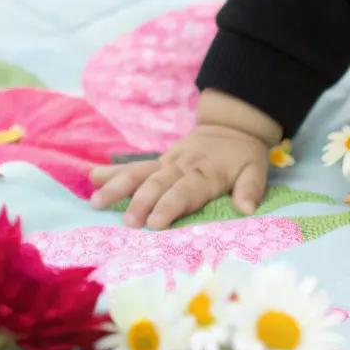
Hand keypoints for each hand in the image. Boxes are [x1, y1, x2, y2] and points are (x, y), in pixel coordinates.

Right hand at [89, 124, 272, 229]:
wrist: (231, 126)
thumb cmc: (243, 155)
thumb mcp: (257, 168)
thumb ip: (251, 188)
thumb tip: (247, 207)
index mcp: (206, 173)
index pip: (186, 191)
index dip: (170, 206)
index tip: (155, 223)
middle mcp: (182, 166)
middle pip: (157, 184)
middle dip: (141, 202)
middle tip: (127, 223)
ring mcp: (167, 162)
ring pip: (139, 173)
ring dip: (117, 187)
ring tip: (96, 202)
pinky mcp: (159, 161)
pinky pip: (134, 165)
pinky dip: (113, 171)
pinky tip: (92, 178)